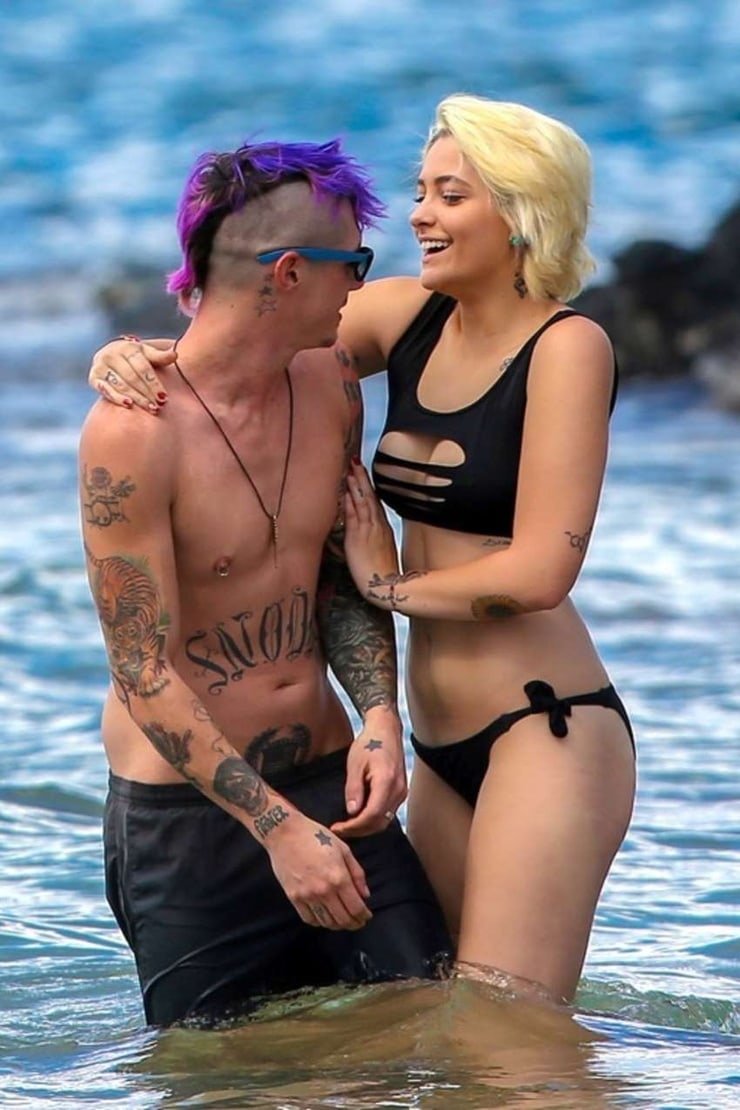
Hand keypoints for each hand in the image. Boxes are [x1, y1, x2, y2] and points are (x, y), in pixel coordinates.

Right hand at [89, 338, 175, 411]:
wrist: (113, 358)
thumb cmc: (136, 358)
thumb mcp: (148, 354)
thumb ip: (161, 356)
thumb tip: (175, 355)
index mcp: (127, 347)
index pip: (142, 367)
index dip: (154, 383)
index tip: (164, 397)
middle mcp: (111, 354)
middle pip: (132, 377)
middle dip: (147, 393)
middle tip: (158, 406)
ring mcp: (100, 366)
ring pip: (121, 384)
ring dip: (136, 398)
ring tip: (150, 408)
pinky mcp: (93, 378)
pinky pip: (105, 389)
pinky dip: (117, 397)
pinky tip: (128, 405)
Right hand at [267, 814, 371, 929]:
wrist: (285, 833)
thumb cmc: (316, 836)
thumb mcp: (343, 849)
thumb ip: (357, 873)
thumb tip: (365, 895)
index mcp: (339, 877)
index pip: (355, 908)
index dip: (363, 916)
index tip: (366, 916)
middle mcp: (324, 891)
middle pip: (342, 920)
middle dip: (354, 923)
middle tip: (358, 922)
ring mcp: (307, 896)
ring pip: (326, 922)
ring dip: (337, 925)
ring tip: (342, 920)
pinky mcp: (293, 897)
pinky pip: (309, 919)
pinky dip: (319, 922)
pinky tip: (324, 916)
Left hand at [331, 713, 406, 838]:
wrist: (386, 730)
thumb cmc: (369, 743)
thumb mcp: (355, 764)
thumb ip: (354, 789)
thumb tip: (352, 812)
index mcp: (386, 781)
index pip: (371, 815)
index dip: (354, 826)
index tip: (337, 828)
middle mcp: (398, 790)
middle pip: (379, 822)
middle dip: (358, 830)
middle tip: (339, 830)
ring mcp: (402, 792)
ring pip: (384, 820)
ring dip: (366, 827)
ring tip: (347, 825)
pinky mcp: (401, 792)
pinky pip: (387, 813)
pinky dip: (373, 818)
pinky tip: (359, 816)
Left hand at [344, 461, 399, 599]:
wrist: (385, 587)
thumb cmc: (382, 573)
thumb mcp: (381, 551)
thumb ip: (374, 537)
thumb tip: (366, 529)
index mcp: (384, 528)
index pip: (375, 502)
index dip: (368, 486)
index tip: (362, 472)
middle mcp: (378, 526)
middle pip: (370, 497)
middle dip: (362, 478)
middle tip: (355, 460)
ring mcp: (368, 530)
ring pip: (363, 502)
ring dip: (355, 485)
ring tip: (349, 469)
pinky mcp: (358, 538)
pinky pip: (354, 515)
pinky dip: (351, 502)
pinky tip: (346, 491)